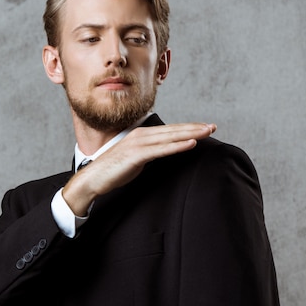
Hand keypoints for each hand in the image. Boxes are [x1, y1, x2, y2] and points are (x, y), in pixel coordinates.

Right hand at [62, 123, 216, 215]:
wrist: (93, 179)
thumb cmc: (113, 171)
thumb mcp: (136, 159)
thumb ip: (149, 153)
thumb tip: (161, 152)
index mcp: (141, 135)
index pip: (169, 130)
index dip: (188, 128)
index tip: (204, 128)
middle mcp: (141, 135)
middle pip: (173, 130)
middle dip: (194, 128)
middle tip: (213, 126)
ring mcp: (138, 144)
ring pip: (169, 137)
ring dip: (190, 134)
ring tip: (206, 132)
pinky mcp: (136, 155)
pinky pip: (161, 150)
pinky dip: (177, 146)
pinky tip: (190, 144)